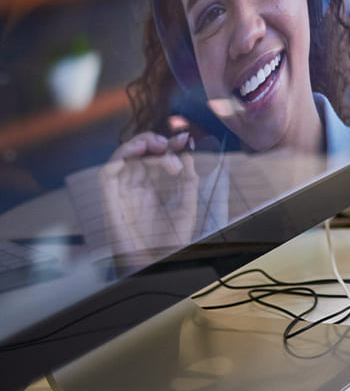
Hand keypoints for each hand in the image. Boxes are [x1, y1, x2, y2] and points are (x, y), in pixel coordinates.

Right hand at [99, 129, 199, 260]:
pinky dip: (118, 159)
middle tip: (171, 145)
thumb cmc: (169, 242)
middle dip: (154, 141)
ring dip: (138, 145)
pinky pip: (106, 175)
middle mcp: (135, 188)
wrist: (157, 265)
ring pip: (121, 158)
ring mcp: (122, 193)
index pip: (154, 157)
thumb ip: (188, 181)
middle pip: (137, 153)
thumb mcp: (187, 207)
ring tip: (158, 146)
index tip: (185, 139)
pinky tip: (137, 154)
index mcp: (151, 188)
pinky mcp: (111, 201)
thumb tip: (188, 154)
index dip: (168, 145)